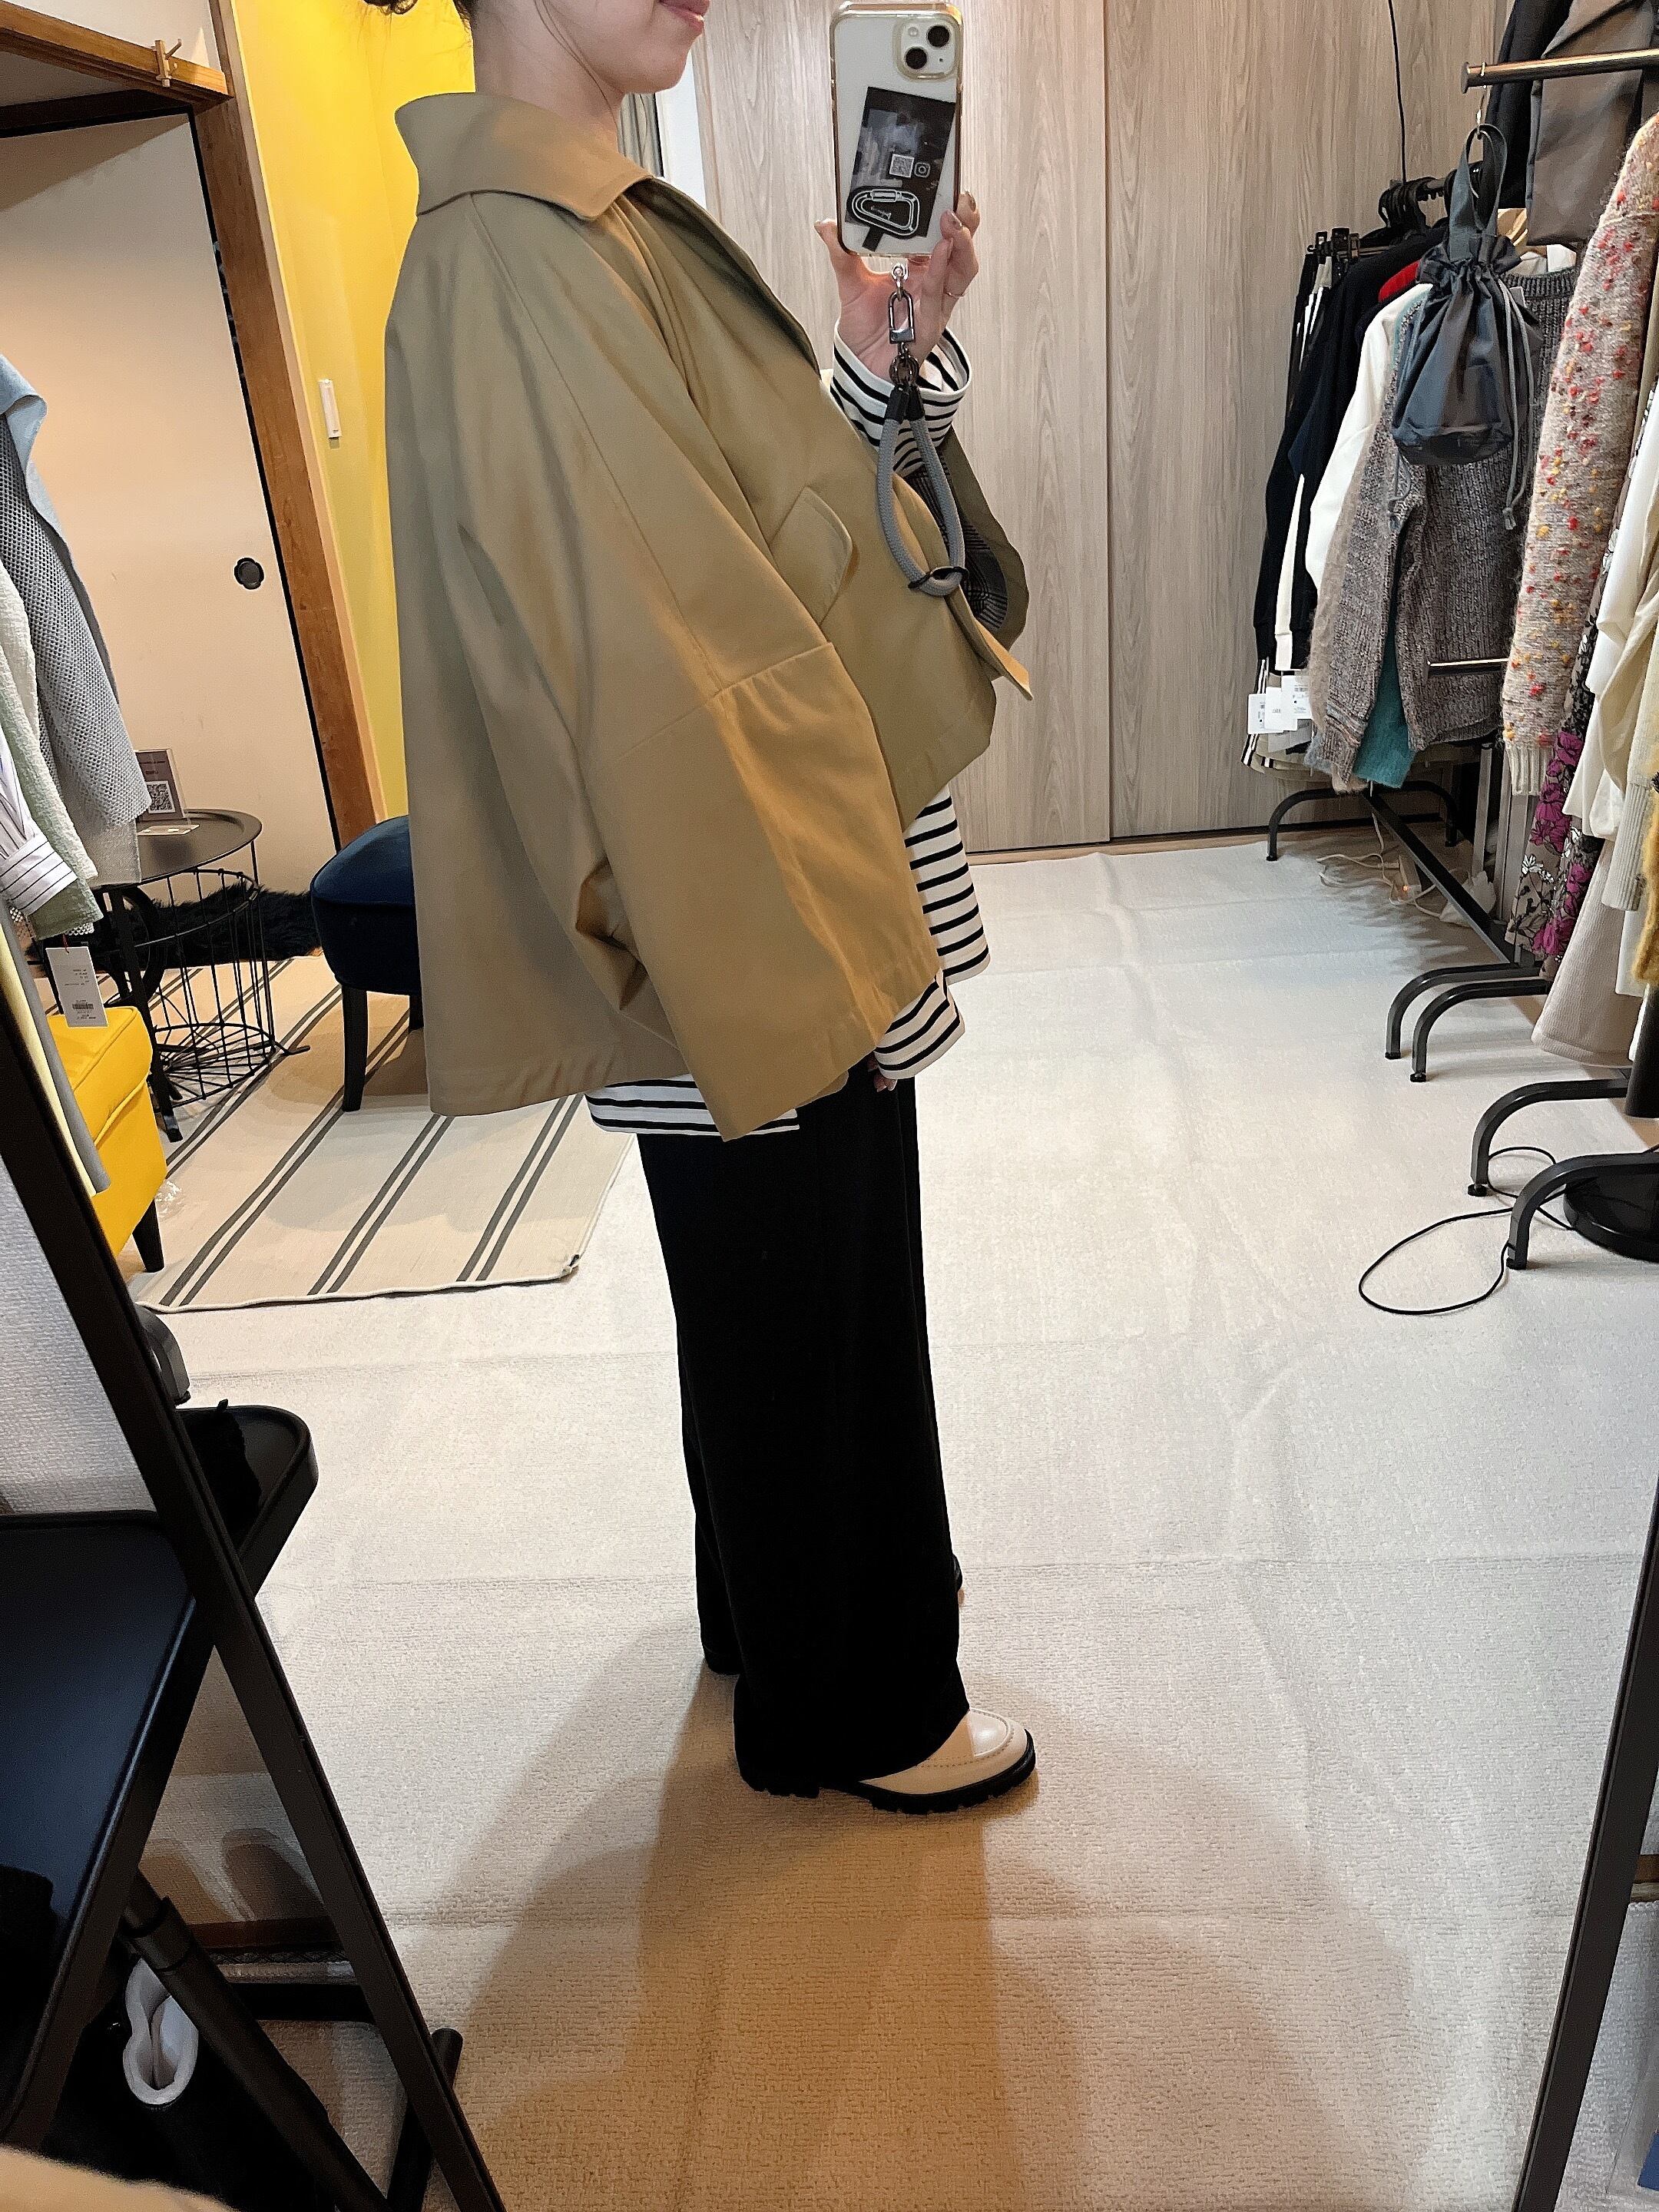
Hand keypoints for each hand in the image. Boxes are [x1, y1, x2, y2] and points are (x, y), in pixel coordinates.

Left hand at [815, 192, 981, 385]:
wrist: (860, 365)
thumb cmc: (864, 328)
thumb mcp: (850, 283)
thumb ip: (842, 253)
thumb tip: (825, 224)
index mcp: (920, 268)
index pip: (942, 234)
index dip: (948, 212)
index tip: (945, 188)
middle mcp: (934, 283)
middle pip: (961, 248)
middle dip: (966, 222)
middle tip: (958, 199)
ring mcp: (936, 303)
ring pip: (962, 270)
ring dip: (961, 244)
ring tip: (952, 221)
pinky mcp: (932, 323)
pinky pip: (940, 293)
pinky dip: (940, 269)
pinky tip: (939, 250)